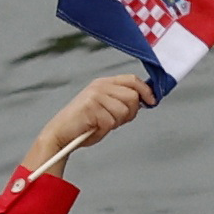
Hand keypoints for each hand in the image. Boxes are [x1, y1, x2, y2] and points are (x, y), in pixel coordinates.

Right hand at [26, 69, 150, 168]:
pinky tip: (93, 128)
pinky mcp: (91, 106)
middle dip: (129, 113)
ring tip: (100, 124)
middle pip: (132, 97)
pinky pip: (110, 122)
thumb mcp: (106, 109)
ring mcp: (95, 95)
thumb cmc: (84, 124)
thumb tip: (145, 101)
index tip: (152, 101)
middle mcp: (100, 85)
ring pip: (124, 111)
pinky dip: (103, 130)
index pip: (132, 80)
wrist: (61, 134)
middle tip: (115, 121)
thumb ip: (122, 103)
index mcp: (104, 83)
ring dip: (115, 123)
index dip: (146, 90)